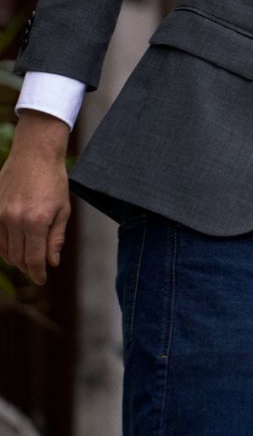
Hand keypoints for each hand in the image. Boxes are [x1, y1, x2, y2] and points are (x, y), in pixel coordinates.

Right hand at [0, 110, 71, 286]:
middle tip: (36, 272)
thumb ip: (56, 238)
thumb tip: (52, 262)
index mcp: (36, 222)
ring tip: (27, 261)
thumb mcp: (63, 210)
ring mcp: (0, 215)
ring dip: (16, 259)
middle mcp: (14, 221)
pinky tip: (14, 249)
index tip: (42, 280)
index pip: (33, 259)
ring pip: (5, 249)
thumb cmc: (54, 181)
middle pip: (17, 257)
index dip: (37, 273)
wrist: (34, 155)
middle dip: (28, 268)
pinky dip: (4, 247)